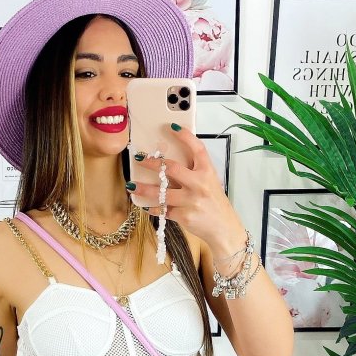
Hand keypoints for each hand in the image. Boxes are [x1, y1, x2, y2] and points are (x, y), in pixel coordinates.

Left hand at [131, 126, 244, 252]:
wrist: (224, 228)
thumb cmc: (215, 204)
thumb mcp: (211, 183)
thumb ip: (194, 173)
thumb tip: (170, 165)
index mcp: (207, 172)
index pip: (197, 148)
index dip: (184, 136)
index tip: (172, 127)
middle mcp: (200, 184)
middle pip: (172, 168)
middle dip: (153, 163)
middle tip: (140, 159)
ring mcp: (191, 201)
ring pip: (162, 193)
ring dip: (143, 189)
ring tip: (132, 185)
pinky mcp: (184, 216)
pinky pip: (164, 210)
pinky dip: (154, 208)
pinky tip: (147, 206)